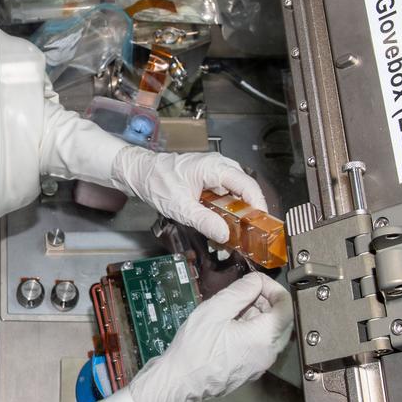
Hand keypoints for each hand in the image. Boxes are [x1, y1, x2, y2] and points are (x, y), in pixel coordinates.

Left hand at [110, 149, 267, 243]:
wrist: (139, 173)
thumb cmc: (156, 181)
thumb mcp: (180, 207)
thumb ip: (204, 221)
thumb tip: (224, 234)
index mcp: (214, 167)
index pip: (248, 185)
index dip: (258, 205)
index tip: (262, 223)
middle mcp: (218, 166)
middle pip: (245, 189)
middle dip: (249, 212)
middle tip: (250, 232)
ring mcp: (214, 172)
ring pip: (235, 193)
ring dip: (237, 212)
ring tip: (237, 231)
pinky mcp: (208, 180)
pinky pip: (224, 194)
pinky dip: (226, 209)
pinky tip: (222, 224)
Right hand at [128, 272, 292, 401]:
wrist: (180, 382)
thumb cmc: (195, 347)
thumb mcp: (214, 310)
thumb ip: (240, 292)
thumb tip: (255, 281)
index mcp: (264, 337)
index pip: (286, 306)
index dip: (273, 288)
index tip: (254, 282)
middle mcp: (269, 353)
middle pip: (282, 320)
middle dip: (267, 301)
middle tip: (244, 292)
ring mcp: (261, 364)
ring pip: (271, 333)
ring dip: (259, 315)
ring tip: (233, 308)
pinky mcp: (250, 370)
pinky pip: (261, 345)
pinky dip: (253, 330)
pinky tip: (230, 326)